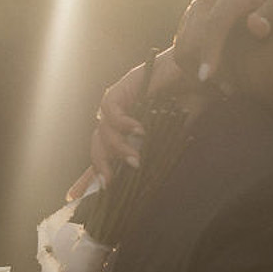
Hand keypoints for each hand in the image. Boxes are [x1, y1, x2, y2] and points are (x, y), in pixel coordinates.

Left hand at [66, 47, 190, 199]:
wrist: (201, 75)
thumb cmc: (191, 103)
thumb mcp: (174, 136)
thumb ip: (157, 152)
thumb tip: (143, 175)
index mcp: (128, 131)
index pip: (104, 154)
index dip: (87, 175)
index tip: (71, 196)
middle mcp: (120, 118)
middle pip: (98, 144)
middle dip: (99, 166)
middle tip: (109, 183)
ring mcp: (120, 102)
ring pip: (103, 130)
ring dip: (118, 148)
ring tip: (136, 160)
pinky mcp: (123, 87)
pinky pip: (111, 108)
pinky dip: (122, 123)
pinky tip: (139, 131)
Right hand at [174, 0, 272, 87]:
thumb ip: (271, 17)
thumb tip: (256, 26)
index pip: (214, 25)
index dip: (209, 52)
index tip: (207, 77)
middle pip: (191, 39)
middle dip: (201, 68)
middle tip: (228, 90)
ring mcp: (195, 7)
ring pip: (182, 46)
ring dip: (195, 70)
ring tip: (224, 85)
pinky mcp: (189, 17)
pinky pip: (181, 46)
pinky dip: (192, 64)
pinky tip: (216, 76)